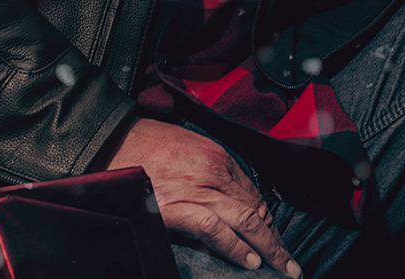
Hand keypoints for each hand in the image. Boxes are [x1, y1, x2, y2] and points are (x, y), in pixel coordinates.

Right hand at [98, 118, 300, 276]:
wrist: (114, 139)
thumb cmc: (149, 144)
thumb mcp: (191, 150)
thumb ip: (214, 176)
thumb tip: (233, 206)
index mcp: (218, 159)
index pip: (253, 197)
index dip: (268, 224)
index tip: (277, 242)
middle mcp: (213, 174)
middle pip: (254, 210)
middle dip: (275, 241)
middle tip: (290, 265)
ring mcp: (195, 191)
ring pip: (242, 220)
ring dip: (265, 247)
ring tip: (278, 267)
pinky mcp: (173, 208)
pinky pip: (211, 228)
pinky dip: (232, 245)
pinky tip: (247, 260)